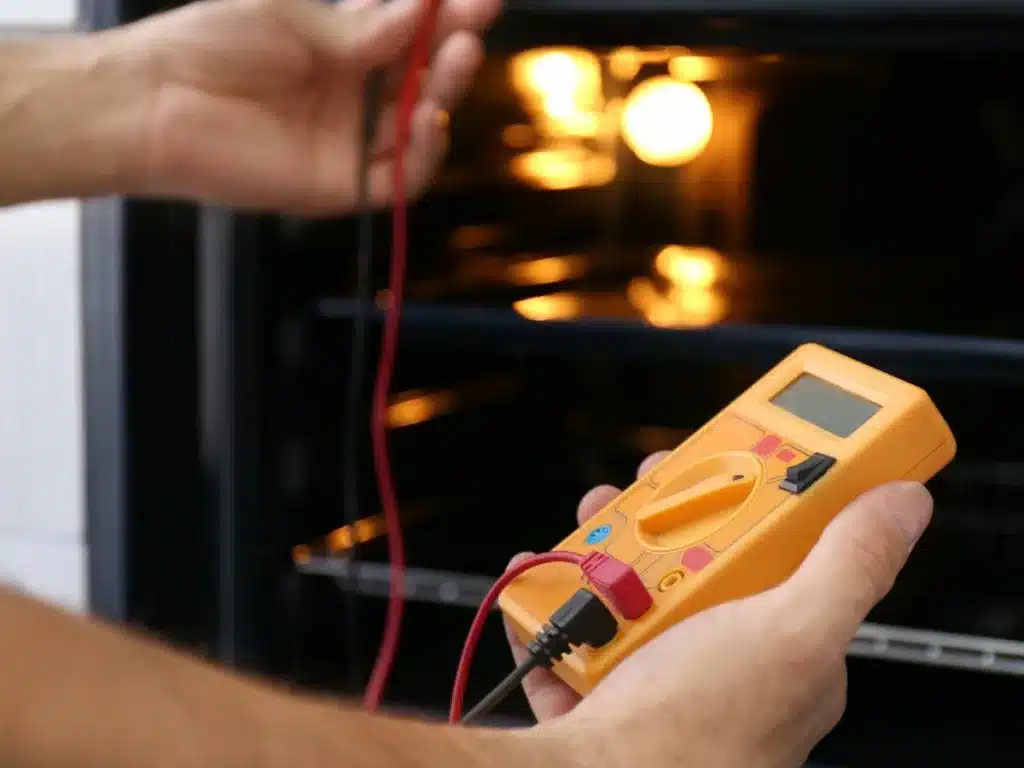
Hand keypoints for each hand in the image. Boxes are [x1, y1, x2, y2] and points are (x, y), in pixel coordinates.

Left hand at [114, 0, 499, 212]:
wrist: (159, 100)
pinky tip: (429, 118)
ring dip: (444, 95)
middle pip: (420, 81)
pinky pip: (398, 178)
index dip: (442, 17)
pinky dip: (422, 153)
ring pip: (418, 128)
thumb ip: (363, 29)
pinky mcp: (340, 186)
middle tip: (474, 27)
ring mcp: (348, 143)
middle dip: (453, 50)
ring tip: (457, 58)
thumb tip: (422, 13)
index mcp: (337, 50)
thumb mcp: (296, 21)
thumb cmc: (212, 45)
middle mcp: (349, 97)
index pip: (405, 36)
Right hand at [506, 456, 932, 766]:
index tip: (729, 462)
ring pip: (632, 591)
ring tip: (584, 545)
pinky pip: (576, 633)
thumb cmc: (698, 736)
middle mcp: (725, 667)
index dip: (759, 501)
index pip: (785, 556)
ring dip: (601, 556)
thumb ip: (848, 563)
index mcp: (786, 653)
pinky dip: (552, 604)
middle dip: (662, 519)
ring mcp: (661, 681)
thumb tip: (903, 506)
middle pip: (698, 564)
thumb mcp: (793, 631)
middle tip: (639, 495)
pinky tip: (541, 584)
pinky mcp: (603, 695)